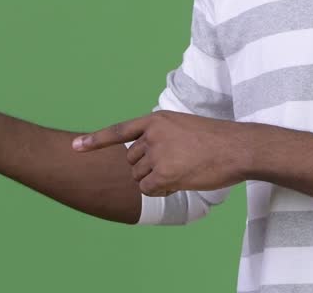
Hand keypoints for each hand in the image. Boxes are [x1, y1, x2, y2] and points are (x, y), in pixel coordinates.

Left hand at [71, 110, 251, 196]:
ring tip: (182, 171)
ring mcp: (158, 154)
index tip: (75, 148)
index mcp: (156, 120)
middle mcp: (152, 135)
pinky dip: (161, 191)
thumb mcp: (182, 126)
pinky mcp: (164, 174)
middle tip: (175, 166)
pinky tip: (180, 183)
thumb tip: (142, 157)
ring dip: (155, 180)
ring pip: (140, 177)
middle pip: (132, 161)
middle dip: (147, 168)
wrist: (237, 148)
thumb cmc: (215, 140)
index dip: (95, 141)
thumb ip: (160, 136)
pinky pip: (149, 190)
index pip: (119, 131)